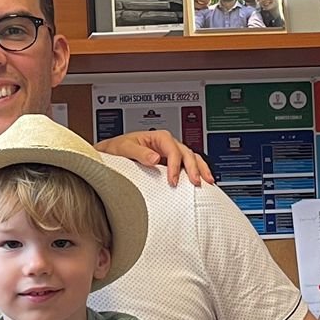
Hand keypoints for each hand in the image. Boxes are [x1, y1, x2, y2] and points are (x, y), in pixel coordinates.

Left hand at [96, 131, 214, 187]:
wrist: (113, 153)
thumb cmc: (117, 149)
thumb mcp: (124, 148)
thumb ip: (139, 152)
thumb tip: (155, 158)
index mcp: (158, 137)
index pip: (173, 150)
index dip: (175, 165)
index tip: (172, 180)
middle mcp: (167, 144)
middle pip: (187, 153)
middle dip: (193, 167)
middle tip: (196, 182)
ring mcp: (171, 153)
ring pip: (192, 158)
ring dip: (201, 169)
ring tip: (207, 181)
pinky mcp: (171, 163)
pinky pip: (188, 165)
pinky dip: (197, 171)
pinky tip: (203, 180)